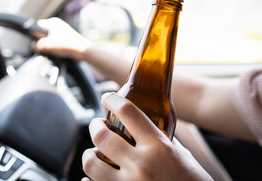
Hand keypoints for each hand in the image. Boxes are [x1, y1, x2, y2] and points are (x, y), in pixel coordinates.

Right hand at [33, 18, 90, 60]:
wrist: (81, 51)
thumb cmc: (67, 45)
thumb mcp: (47, 46)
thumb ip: (37, 45)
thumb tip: (33, 46)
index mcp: (53, 22)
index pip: (38, 25)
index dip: (34, 34)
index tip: (35, 41)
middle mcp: (58, 24)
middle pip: (44, 33)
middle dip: (43, 41)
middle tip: (45, 48)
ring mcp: (63, 31)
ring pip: (50, 38)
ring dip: (50, 45)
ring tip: (53, 50)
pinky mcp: (67, 38)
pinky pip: (57, 42)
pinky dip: (56, 47)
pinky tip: (58, 52)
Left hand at [81, 93, 211, 180]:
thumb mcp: (181, 156)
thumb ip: (160, 141)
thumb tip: (143, 128)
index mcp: (158, 147)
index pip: (128, 112)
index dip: (112, 99)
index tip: (107, 97)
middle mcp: (141, 164)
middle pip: (102, 135)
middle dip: (95, 126)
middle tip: (97, 125)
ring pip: (91, 162)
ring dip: (89, 154)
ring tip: (94, 152)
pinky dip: (89, 179)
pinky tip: (94, 176)